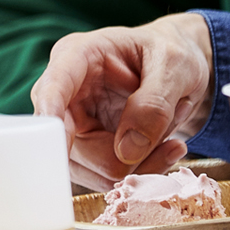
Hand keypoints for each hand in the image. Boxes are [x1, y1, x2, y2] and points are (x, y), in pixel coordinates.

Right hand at [30, 14, 214, 190]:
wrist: (178, 67)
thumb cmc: (172, 53)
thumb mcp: (174, 66)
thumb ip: (153, 104)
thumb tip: (126, 152)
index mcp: (76, 57)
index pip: (51, 91)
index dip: (51, 122)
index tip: (62, 148)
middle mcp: (65, 93)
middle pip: (72, 146)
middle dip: (123, 157)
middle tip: (171, 144)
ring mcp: (74, 123)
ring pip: (90, 169)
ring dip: (138, 165)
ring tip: (171, 140)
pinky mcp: (88, 146)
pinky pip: (105, 176)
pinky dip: (141, 171)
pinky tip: (164, 150)